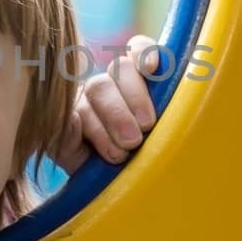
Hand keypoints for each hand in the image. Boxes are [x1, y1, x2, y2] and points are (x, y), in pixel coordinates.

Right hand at [50, 34, 160, 175]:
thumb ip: (163, 119)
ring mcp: (81, 99)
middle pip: (120, 68)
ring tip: (126, 148)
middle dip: (136, 96)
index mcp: (133, 82)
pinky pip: (74, 114)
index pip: (139, 51)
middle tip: (146, 127)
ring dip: (115, 117)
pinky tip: (102, 153)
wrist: (99, 189)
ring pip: (98, 88)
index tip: (152, 67)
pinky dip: (93, 132)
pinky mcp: (61, 119)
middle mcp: (107, 84)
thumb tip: (179, 106)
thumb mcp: (156, 139)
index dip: (145, 52)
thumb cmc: (136, 162)